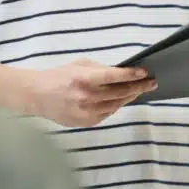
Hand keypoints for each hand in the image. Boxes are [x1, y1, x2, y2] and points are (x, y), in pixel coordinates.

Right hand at [0, 58, 155, 127]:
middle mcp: (86, 97)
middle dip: (138, 87)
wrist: (37, 96)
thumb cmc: (59, 77)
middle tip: (151, 82)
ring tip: (140, 90)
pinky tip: (122, 99)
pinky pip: (108, 114)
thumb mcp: (79, 65)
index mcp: (84, 79)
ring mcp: (87, 112)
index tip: (145, 72)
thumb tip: (123, 72)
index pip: (114, 77)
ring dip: (130, 97)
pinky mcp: (86, 122)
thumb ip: (100, 69)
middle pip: (120, 93)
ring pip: (117, 105)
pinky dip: (116, 106)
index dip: (132, 75)